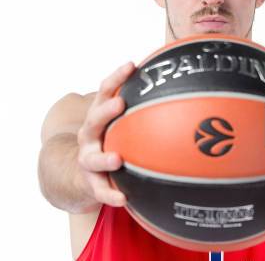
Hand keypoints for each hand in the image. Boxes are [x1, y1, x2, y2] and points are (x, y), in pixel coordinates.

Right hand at [76, 61, 135, 206]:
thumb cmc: (111, 140)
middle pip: (93, 120)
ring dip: (104, 158)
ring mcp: (88, 160)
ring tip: (118, 159)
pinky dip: (111, 196)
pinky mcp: (91, 184)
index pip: (105, 91)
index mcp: (98, 116)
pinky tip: (123, 200)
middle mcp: (89, 135)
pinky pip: (101, 191)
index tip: (132, 65)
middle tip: (120, 102)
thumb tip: (180, 84)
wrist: (84, 175)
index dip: (116, 77)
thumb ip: (143, 106)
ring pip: (92, 159)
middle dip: (105, 111)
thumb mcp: (120, 122)